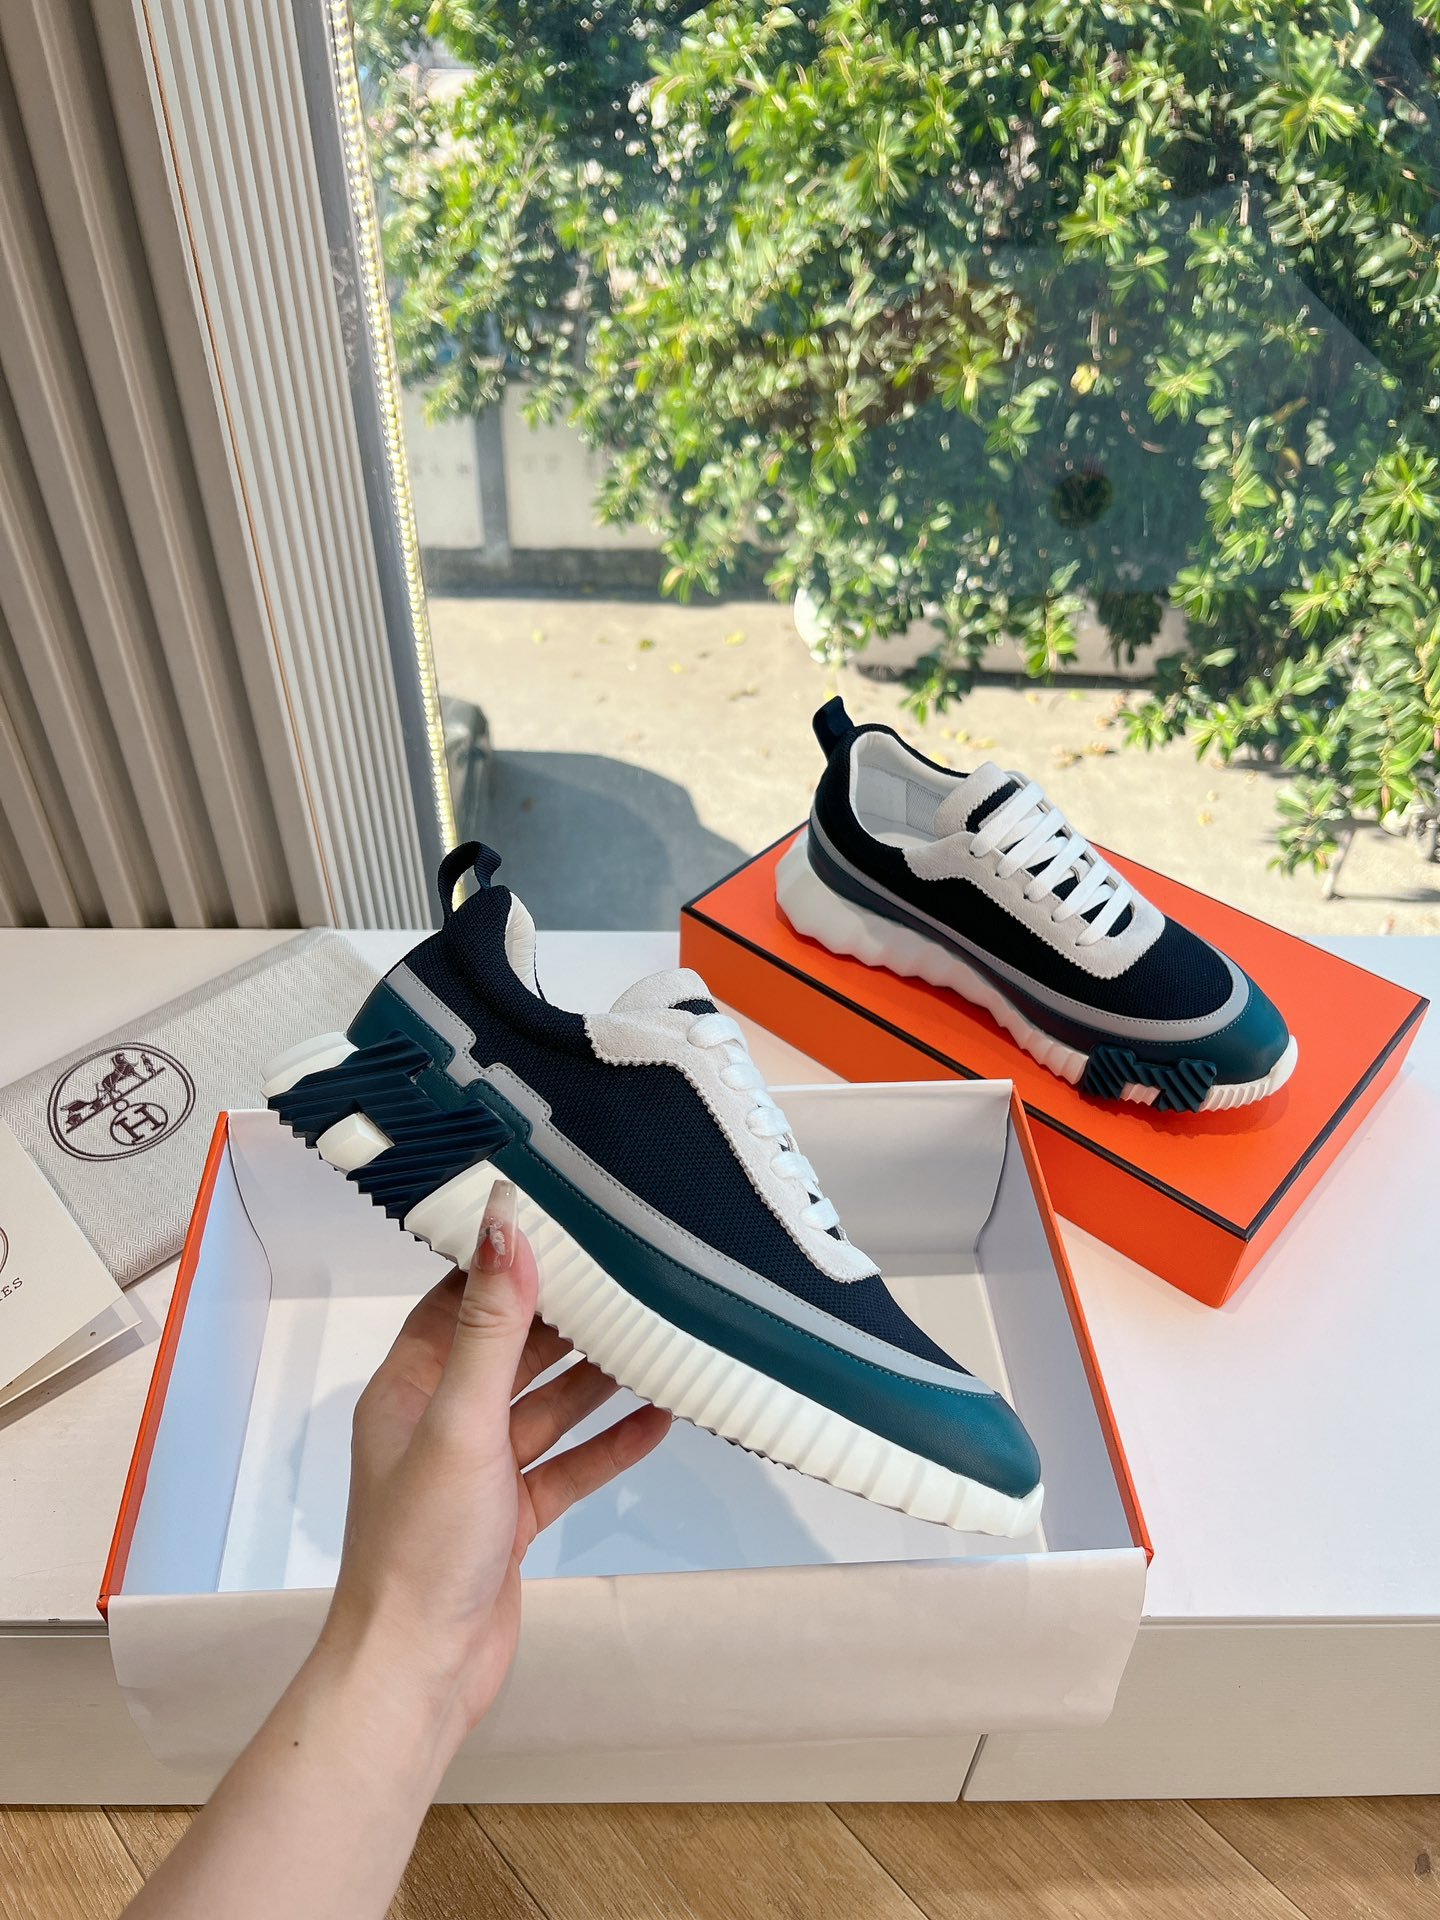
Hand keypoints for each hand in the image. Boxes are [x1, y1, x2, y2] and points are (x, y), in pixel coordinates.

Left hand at [319, 1178, 670, 1752]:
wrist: (418, 1671)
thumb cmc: (422, 1544)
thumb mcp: (462, 1420)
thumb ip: (491, 1325)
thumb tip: (506, 1224)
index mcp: (409, 1388)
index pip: (458, 1300)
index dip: (506, 1262)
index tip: (563, 1221)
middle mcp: (440, 1422)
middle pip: (509, 1349)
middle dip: (563, 1316)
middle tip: (628, 1272)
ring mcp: (478, 1472)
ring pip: (544, 1407)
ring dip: (594, 1378)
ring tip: (655, 1335)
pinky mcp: (511, 1517)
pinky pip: (567, 1466)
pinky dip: (607, 1444)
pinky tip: (657, 1418)